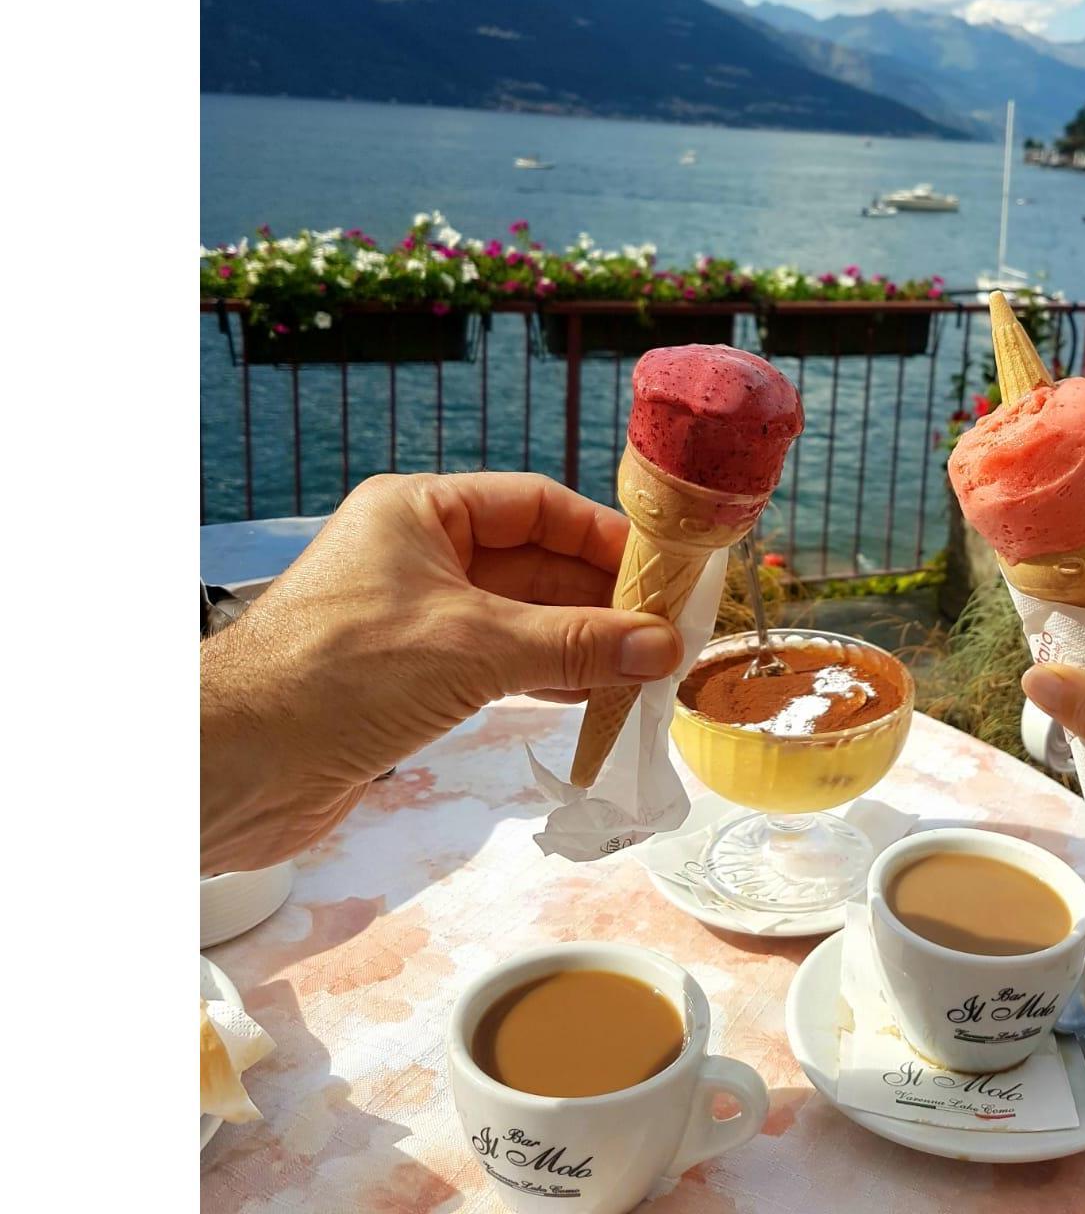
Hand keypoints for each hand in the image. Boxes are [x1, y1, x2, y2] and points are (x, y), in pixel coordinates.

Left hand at [201, 472, 683, 872]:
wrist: (232, 766)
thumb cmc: (338, 676)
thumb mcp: (473, 647)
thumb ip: (575, 645)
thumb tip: (663, 646)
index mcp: (419, 512)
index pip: (534, 504)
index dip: (600, 534)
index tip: (658, 570)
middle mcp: (417, 555)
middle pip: (533, 563)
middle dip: (599, 598)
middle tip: (666, 631)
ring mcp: (414, 617)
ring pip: (520, 618)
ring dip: (580, 643)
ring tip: (645, 668)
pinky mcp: (410, 675)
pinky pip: (498, 662)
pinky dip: (546, 675)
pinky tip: (592, 695)